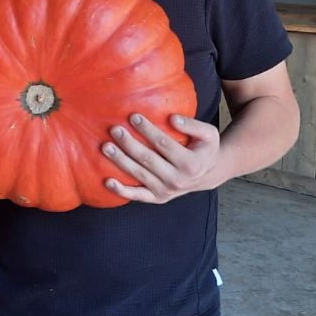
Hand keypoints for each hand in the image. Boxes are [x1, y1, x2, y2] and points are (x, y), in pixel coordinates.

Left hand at [100, 112, 222, 202]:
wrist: (207, 175)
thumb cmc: (204, 149)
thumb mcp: (209, 134)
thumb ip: (193, 125)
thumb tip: (172, 118)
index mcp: (191, 163)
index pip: (164, 144)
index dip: (148, 131)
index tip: (133, 117)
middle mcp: (177, 179)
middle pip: (148, 159)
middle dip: (129, 144)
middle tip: (114, 129)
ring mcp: (166, 191)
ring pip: (139, 175)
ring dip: (120, 161)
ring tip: (105, 147)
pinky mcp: (157, 198)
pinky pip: (137, 196)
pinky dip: (121, 191)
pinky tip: (107, 182)